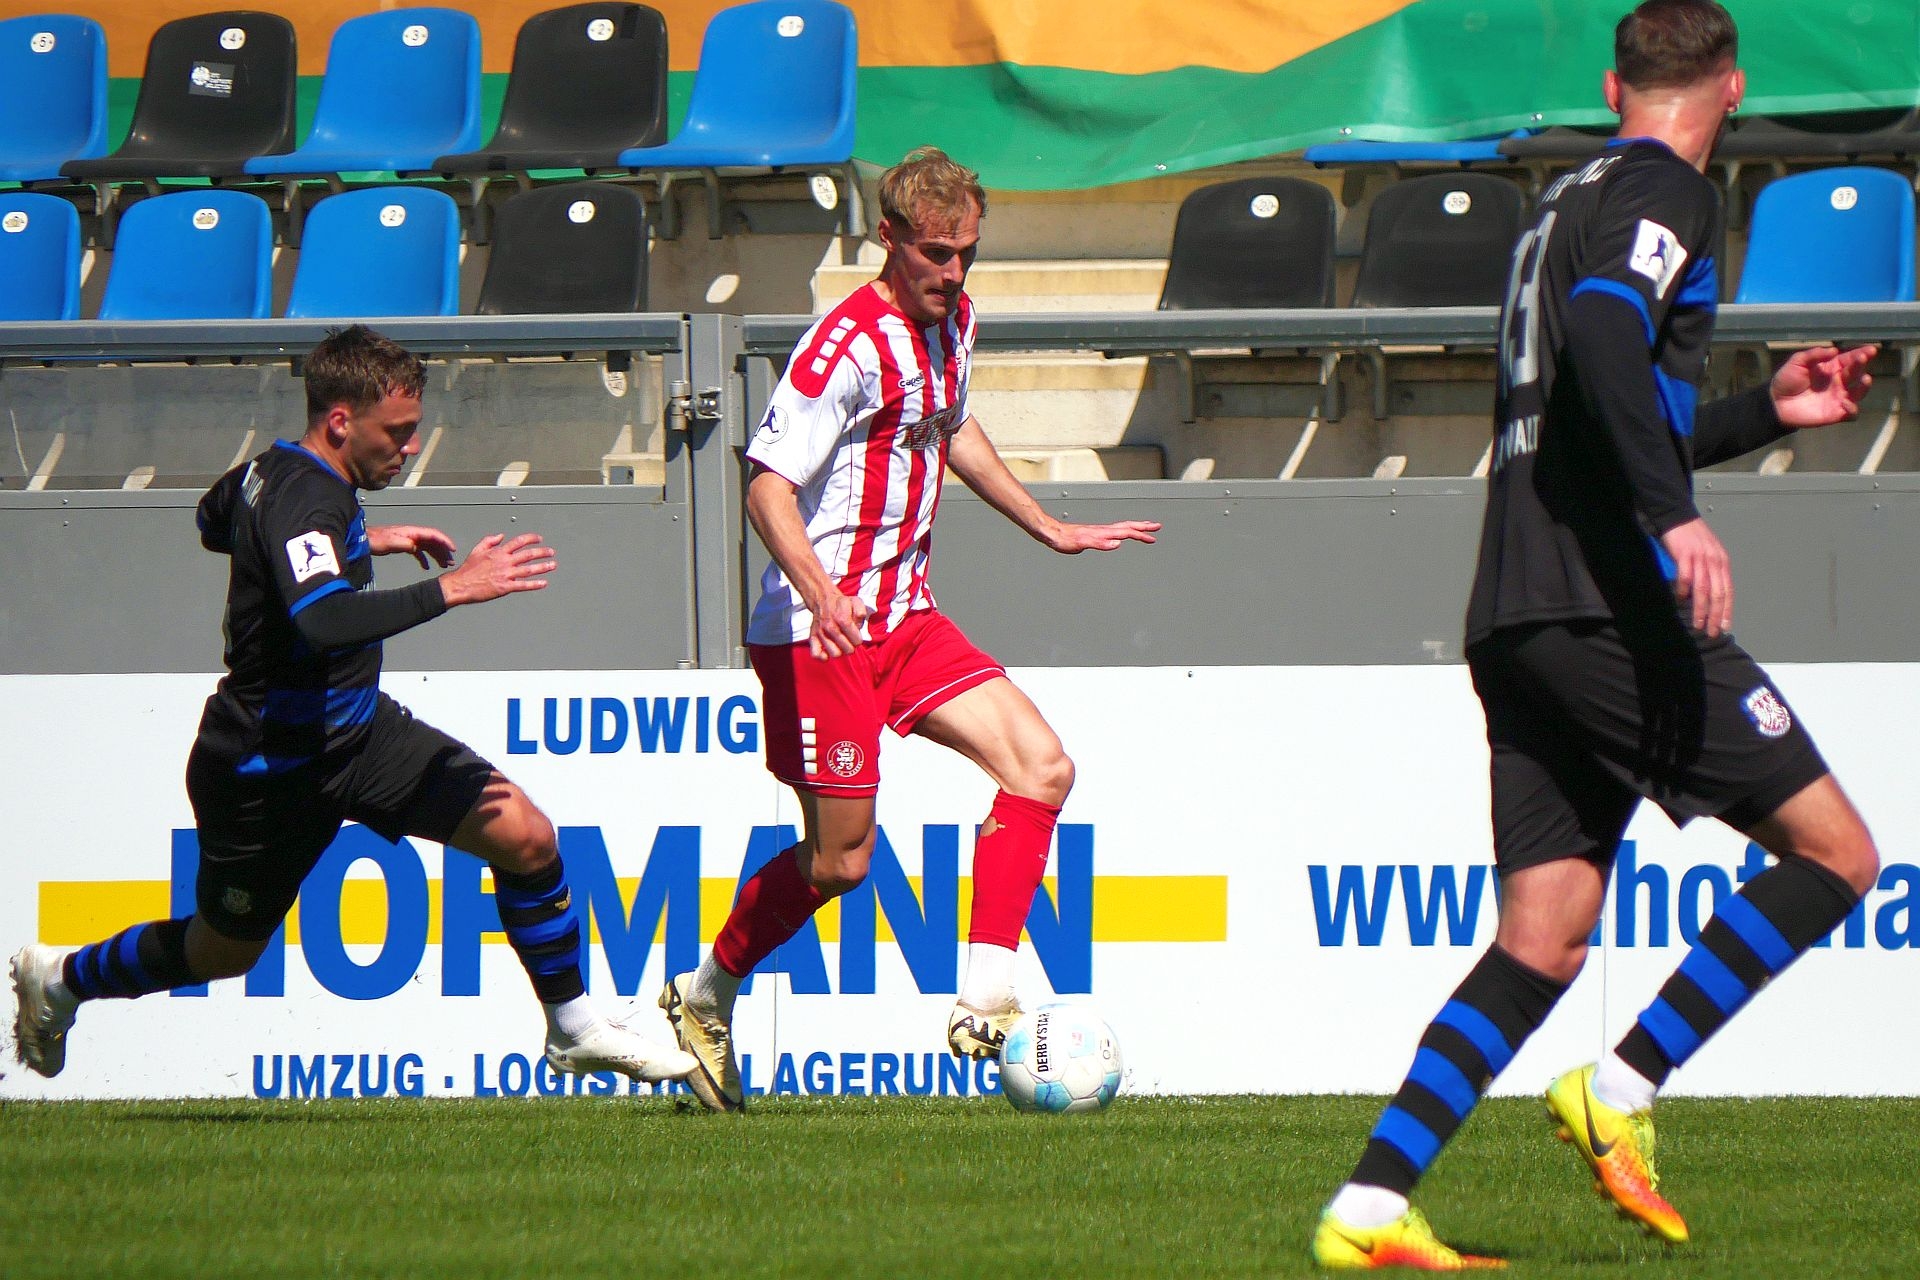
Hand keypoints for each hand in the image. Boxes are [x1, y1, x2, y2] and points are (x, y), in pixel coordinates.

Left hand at [369, 524, 456, 568]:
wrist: (365, 540)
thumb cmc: (376, 539)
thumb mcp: (390, 542)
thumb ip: (404, 544)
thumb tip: (416, 547)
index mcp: (412, 532)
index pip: (433, 535)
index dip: (444, 541)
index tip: (452, 549)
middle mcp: (413, 535)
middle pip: (433, 541)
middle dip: (444, 551)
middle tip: (451, 561)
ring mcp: (410, 540)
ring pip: (428, 547)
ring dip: (437, 555)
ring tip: (444, 564)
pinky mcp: (405, 545)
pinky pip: (420, 552)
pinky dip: (425, 559)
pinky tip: (427, 566)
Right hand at [439, 533, 554, 605]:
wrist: (461, 585)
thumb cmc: (468, 569)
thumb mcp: (477, 550)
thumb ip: (489, 541)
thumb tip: (500, 536)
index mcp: (498, 552)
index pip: (519, 541)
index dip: (531, 539)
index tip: (539, 539)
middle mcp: (504, 562)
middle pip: (528, 554)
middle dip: (542, 552)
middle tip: (551, 552)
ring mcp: (506, 575)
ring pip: (529, 569)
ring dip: (543, 567)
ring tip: (552, 565)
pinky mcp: (505, 587)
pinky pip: (524, 585)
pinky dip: (535, 584)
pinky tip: (543, 583)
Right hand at [807, 589, 870, 660]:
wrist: (823, 600)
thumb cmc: (842, 604)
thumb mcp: (856, 602)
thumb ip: (861, 612)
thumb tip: (858, 625)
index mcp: (841, 618)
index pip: (855, 639)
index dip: (858, 639)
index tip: (857, 636)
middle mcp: (830, 626)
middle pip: (847, 649)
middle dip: (852, 646)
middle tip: (850, 639)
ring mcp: (820, 633)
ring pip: (835, 653)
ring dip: (840, 651)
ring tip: (841, 644)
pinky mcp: (813, 637)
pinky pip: (816, 654)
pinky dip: (823, 656)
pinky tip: (828, 652)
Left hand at [1042, 519, 1161, 553]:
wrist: (1053, 532)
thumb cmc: (1065, 539)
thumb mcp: (1082, 544)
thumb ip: (1100, 544)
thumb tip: (1117, 543)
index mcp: (1103, 532)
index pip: (1126, 531)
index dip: (1141, 535)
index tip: (1153, 537)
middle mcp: (1103, 530)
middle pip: (1128, 526)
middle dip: (1143, 527)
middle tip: (1157, 526)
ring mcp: (1100, 531)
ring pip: (1122, 526)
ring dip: (1136, 527)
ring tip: (1145, 527)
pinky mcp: (1095, 533)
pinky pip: (1115, 530)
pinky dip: (1124, 531)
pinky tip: (1123, 534)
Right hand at [1660, 517, 1731, 636]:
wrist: (1679, 517)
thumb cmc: (1692, 537)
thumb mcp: (1708, 554)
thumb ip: (1710, 572)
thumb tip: (1709, 595)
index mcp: (1722, 562)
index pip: (1728, 590)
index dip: (1727, 609)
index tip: (1724, 626)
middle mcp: (1714, 561)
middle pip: (1718, 593)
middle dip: (1715, 614)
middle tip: (1711, 631)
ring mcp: (1700, 557)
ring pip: (1703, 588)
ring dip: (1700, 609)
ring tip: (1697, 623)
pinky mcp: (1685, 554)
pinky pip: (1685, 576)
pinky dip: (1684, 590)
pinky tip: (1681, 599)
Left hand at [1770, 344, 1874, 427]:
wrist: (1775, 402)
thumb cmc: (1786, 380)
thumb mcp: (1797, 362)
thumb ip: (1814, 354)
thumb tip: (1833, 350)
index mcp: (1831, 368)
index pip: (1850, 359)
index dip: (1860, 354)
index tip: (1870, 350)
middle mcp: (1838, 382)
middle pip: (1855, 372)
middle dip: (1860, 364)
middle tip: (1863, 358)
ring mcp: (1838, 398)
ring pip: (1859, 393)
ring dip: (1864, 386)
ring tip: (1865, 379)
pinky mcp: (1835, 413)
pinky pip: (1851, 413)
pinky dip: (1852, 409)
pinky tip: (1846, 402)